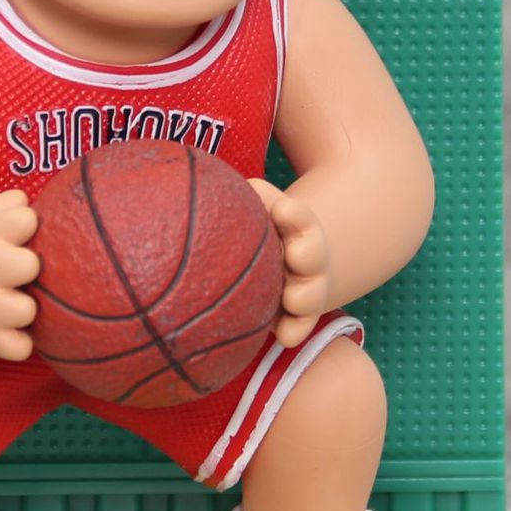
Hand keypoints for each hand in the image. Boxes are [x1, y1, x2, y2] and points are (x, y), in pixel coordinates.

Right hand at [0, 188, 40, 360]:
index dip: (27, 225)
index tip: (17, 232)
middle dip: (30, 268)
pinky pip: (20, 349)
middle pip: (30, 266)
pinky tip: (13, 328)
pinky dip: (20, 343)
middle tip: (19, 272)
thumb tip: (29, 201)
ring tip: (14, 299)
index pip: (26, 219)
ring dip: (26, 308)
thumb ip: (13, 203)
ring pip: (26, 312)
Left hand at [248, 179, 330, 349]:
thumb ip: (239, 196)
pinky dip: (293, 331)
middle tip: (294, 254)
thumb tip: (197, 173)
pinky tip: (282, 337)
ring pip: (309, 295)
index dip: (294, 215)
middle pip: (312, 255)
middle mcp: (302, 258)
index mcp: (292, 227)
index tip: (282, 209)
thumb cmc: (253, 226)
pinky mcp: (293, 317)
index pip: (298, 217)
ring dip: (303, 296)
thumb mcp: (250, 205)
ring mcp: (301, 289)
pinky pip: (298, 326)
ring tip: (290, 298)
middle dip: (307, 253)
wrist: (274, 259)